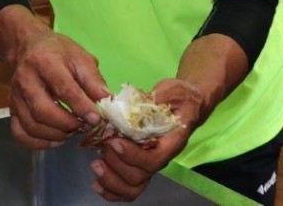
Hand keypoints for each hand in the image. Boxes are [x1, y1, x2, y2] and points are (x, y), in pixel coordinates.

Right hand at [7, 26, 109, 149]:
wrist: (30, 47)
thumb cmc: (59, 53)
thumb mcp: (80, 57)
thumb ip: (93, 79)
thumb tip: (106, 101)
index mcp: (45, 61)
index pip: (63, 88)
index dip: (81, 106)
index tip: (96, 118)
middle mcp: (25, 80)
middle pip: (42, 110)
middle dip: (66, 124)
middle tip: (84, 126)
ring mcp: (15, 96)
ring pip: (31, 125)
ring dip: (55, 134)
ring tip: (73, 131)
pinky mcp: (12, 109)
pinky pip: (20, 134)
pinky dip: (38, 143)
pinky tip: (56, 139)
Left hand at [91, 78, 200, 200]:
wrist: (186, 104)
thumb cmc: (179, 97)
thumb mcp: (171, 91)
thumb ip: (155, 99)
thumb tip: (135, 106)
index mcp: (172, 142)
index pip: (154, 160)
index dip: (132, 155)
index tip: (115, 141)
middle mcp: (161, 158)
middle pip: (139, 176)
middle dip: (116, 165)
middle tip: (104, 147)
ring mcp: (150, 164)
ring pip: (132, 187)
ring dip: (110, 181)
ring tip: (96, 164)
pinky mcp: (139, 165)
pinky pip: (128, 188)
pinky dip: (110, 190)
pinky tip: (96, 183)